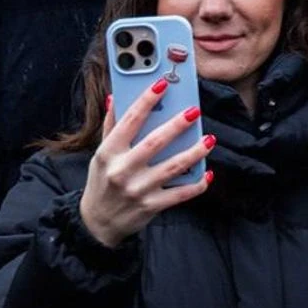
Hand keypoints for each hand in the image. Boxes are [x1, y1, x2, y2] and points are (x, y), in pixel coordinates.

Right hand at [78, 85, 215, 247]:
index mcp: (109, 152)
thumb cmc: (101, 182)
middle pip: (155, 142)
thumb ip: (110, 126)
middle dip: (177, 125)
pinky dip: (196, 184)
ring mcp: (138, 189)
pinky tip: (207, 173)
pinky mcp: (152, 206)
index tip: (162, 84)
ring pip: (173, 167)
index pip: (129, 121)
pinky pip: (180, 194)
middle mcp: (122, 170)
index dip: (147, 100)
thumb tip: (115, 96)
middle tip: (194, 111)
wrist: (98, 223)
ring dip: (194, 152)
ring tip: (210, 139)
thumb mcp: (100, 154)